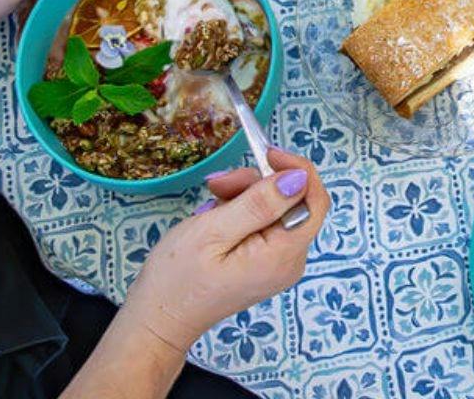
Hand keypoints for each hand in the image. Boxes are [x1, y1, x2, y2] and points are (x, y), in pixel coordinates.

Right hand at [120, 149, 328, 353]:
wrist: (158, 319)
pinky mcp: (265, 263)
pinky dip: (243, 211)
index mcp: (283, 255)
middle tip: (218, 183)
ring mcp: (279, 264)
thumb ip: (259, 204)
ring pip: (277, 209)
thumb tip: (299, 178)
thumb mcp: (213, 232)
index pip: (315, 200)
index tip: (267, 154)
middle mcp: (290, 261)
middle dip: (259, 183)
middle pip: (293, 201)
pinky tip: (216, 216)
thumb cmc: (177, 279)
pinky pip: (265, 224)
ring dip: (246, 195)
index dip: (297, 169)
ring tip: (211, 201)